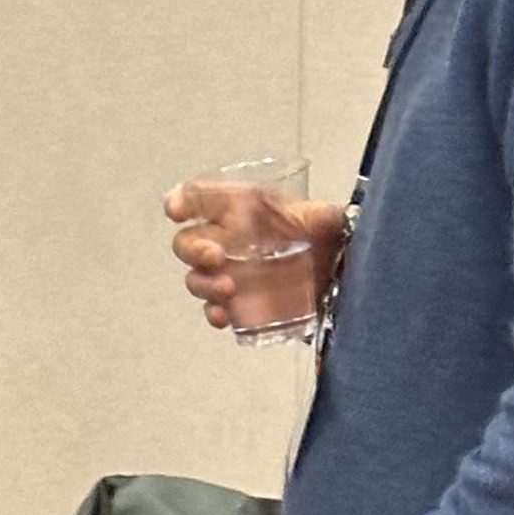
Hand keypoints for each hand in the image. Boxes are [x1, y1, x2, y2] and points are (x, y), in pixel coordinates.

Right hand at [164, 179, 346, 331]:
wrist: (337, 272)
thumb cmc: (322, 236)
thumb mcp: (326, 219)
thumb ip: (322, 217)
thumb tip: (329, 218)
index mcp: (240, 207)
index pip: (200, 198)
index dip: (182, 201)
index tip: (176, 211)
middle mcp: (225, 238)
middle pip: (187, 241)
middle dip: (193, 249)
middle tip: (215, 258)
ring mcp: (227, 272)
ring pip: (196, 278)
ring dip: (204, 284)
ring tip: (228, 289)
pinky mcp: (236, 303)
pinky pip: (214, 308)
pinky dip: (214, 312)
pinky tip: (224, 316)